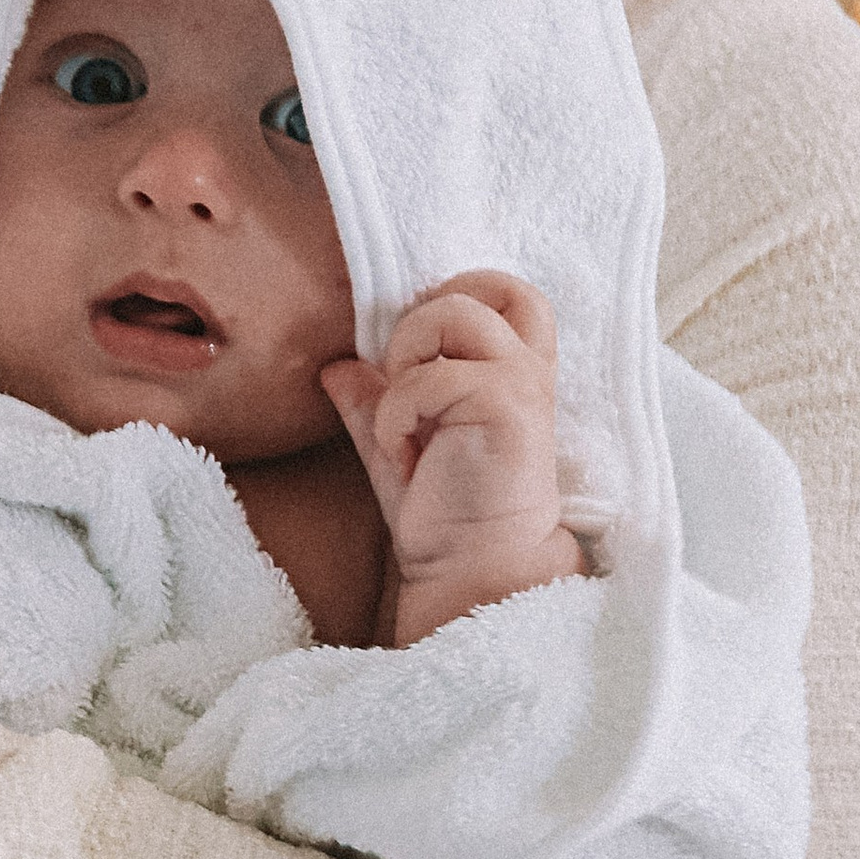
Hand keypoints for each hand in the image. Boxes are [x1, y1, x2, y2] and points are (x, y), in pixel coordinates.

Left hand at [323, 271, 581, 646]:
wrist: (475, 573)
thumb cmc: (446, 517)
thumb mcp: (396, 447)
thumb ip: (371, 403)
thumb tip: (334, 366)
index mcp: (510, 372)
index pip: (507, 293)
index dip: (459, 296)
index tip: (417, 353)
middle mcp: (525, 369)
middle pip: (496, 284)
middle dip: (433, 312)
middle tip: (408, 373)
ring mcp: (521, 383)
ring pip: (453, 313)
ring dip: (407, 359)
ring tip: (404, 418)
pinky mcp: (508, 406)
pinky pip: (427, 379)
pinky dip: (395, 415)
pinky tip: (404, 456)